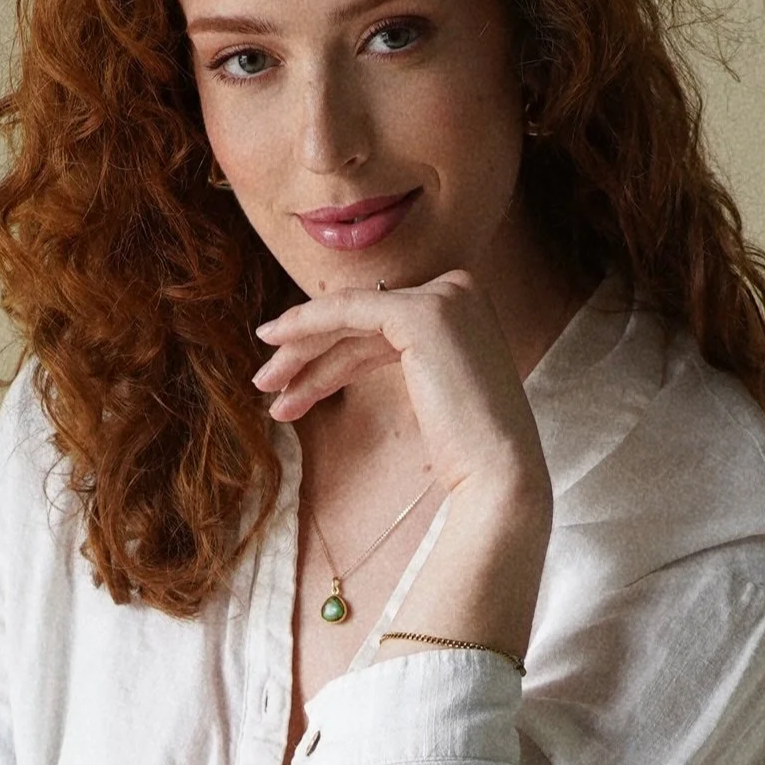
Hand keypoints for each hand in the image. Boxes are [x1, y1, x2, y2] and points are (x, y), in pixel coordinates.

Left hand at [251, 268, 548, 516]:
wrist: (498, 474)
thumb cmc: (467, 451)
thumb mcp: (431, 389)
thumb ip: (401, 357)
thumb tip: (347, 350)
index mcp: (465, 306)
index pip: (381, 324)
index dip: (331, 352)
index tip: (291, 384)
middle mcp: (459, 290)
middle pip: (363, 320)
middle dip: (310, 350)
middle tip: (268, 383)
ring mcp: (444, 297)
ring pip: (350, 316)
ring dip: (300, 349)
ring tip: (265, 385)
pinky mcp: (423, 313)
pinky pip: (348, 310)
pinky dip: (306, 323)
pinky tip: (275, 342)